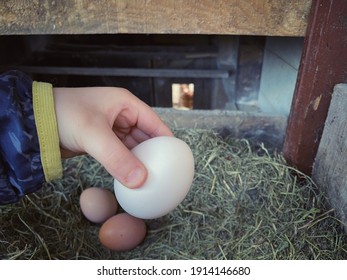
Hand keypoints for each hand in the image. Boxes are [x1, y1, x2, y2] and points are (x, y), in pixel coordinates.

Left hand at [53, 87, 172, 187]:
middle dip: (154, 155)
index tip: (176, 160)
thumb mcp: (94, 135)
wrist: (33, 122)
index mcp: (125, 104)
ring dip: (140, 162)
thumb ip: (118, 158)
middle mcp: (121, 115)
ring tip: (150, 179)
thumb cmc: (63, 115)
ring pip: (133, 148)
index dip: (167, 141)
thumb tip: (140, 180)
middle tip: (163, 174)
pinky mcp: (102, 142)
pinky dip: (126, 165)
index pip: (155, 123)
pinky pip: (120, 155)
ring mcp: (111, 129)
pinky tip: (131, 177)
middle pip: (146, 137)